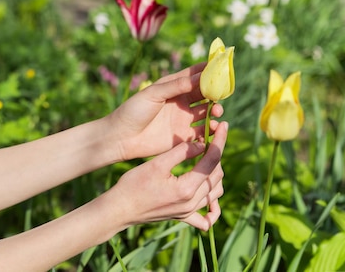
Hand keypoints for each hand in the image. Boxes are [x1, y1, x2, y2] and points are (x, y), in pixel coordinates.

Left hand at [107, 63, 223, 160]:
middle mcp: (182, 102)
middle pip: (206, 94)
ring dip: (215, 111)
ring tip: (216, 113)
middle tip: (220, 96)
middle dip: (216, 93)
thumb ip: (176, 86)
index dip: (209, 70)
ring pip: (207, 113)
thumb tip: (199, 77)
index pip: (195, 75)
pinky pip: (203, 132)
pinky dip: (211, 130)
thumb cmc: (133, 110)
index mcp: (174, 87)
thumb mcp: (153, 94)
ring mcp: (184, 119)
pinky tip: (213, 129)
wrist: (121, 137)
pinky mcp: (184, 137)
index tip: (222, 66)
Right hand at [110, 120, 227, 230]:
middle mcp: (192, 202)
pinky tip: (209, 197)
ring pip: (215, 193)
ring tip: (206, 160)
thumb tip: (201, 143)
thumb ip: (181, 152)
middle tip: (210, 140)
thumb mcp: (156, 163)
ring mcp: (188, 212)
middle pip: (217, 175)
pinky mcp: (183, 217)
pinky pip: (206, 218)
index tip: (225, 126)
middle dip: (217, 155)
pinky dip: (212, 208)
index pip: (213, 160)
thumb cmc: (134, 184)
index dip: (220, 141)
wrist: (119, 209)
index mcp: (187, 187)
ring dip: (215, 175)